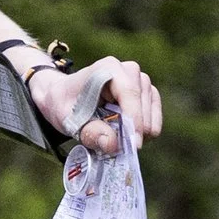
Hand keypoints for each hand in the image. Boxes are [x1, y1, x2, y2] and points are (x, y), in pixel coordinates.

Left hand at [30, 54, 161, 158]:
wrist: (64, 98)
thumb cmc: (65, 105)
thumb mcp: (69, 120)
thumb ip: (90, 132)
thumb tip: (112, 144)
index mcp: (107, 68)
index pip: (129, 92)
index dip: (134, 118)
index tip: (134, 143)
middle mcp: (127, 70)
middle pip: (142, 100)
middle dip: (137, 127)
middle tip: (126, 150)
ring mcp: (138, 80)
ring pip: (151, 106)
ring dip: (143, 129)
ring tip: (126, 145)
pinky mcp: (144, 92)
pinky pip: (154, 110)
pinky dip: (148, 126)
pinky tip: (136, 139)